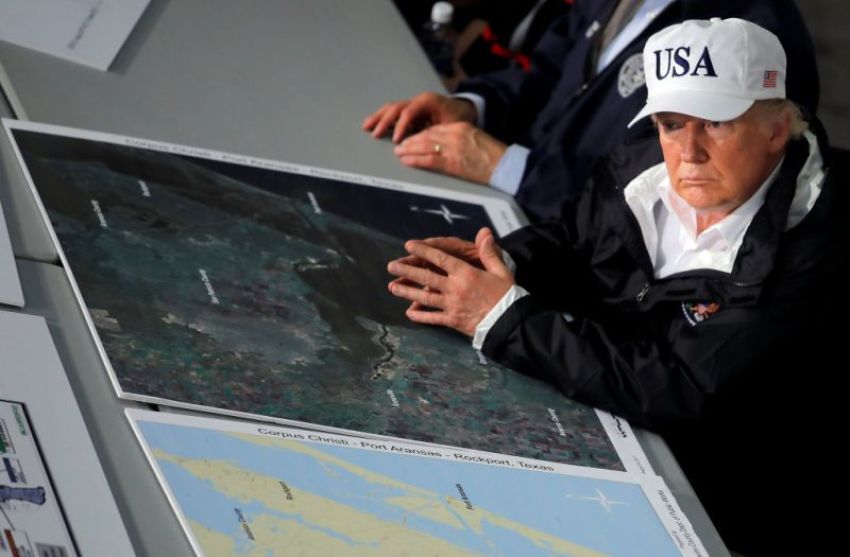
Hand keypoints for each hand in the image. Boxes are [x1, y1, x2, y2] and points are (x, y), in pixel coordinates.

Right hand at [362, 92, 476, 142]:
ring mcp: (413, 104)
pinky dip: (382, 117)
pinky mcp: (410, 110)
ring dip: (379, 117)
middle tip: (375, 133)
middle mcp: (418, 100)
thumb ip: (435, 132)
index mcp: (428, 101)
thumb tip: (421, 142)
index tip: (396, 140)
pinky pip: (393, 111)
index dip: (401, 126)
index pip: (409, 112)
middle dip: (384, 121)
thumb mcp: (451, 125)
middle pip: (396, 108)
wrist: (464, 109)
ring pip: (392, 108)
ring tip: (367, 126)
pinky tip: (373, 123)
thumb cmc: (458, 117)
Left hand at [387, 228, 512, 335]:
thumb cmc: (506, 295)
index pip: (440, 259)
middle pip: (425, 277)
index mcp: (465, 274)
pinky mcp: (452, 320)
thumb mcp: (500, 271)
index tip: (409, 246)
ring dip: (406, 292)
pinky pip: (432, 318)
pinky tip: (409, 313)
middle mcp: (454, 288)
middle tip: (391, 266)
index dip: (423, 251)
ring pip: (424, 297)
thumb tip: (485, 232)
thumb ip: (489, 252)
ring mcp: (451, 305)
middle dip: (407, 271)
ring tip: (392, 287)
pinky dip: (420, 316)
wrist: (509, 322)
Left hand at [393, 122, 506, 184]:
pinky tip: (406, 160)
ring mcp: (452, 148)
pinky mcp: (451, 162)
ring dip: (408, 149)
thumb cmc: (493, 155)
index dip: (420, 134)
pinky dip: (414, 160)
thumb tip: (444, 144)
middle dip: (411, 141)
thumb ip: (459, 138)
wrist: (504, 165)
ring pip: (423, 146)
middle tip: (400, 145)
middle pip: (426, 136)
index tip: (411, 138)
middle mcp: (454, 135)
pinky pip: (427, 160)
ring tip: (399, 152)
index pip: (434, 129)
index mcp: (460, 127)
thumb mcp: (475, 139)